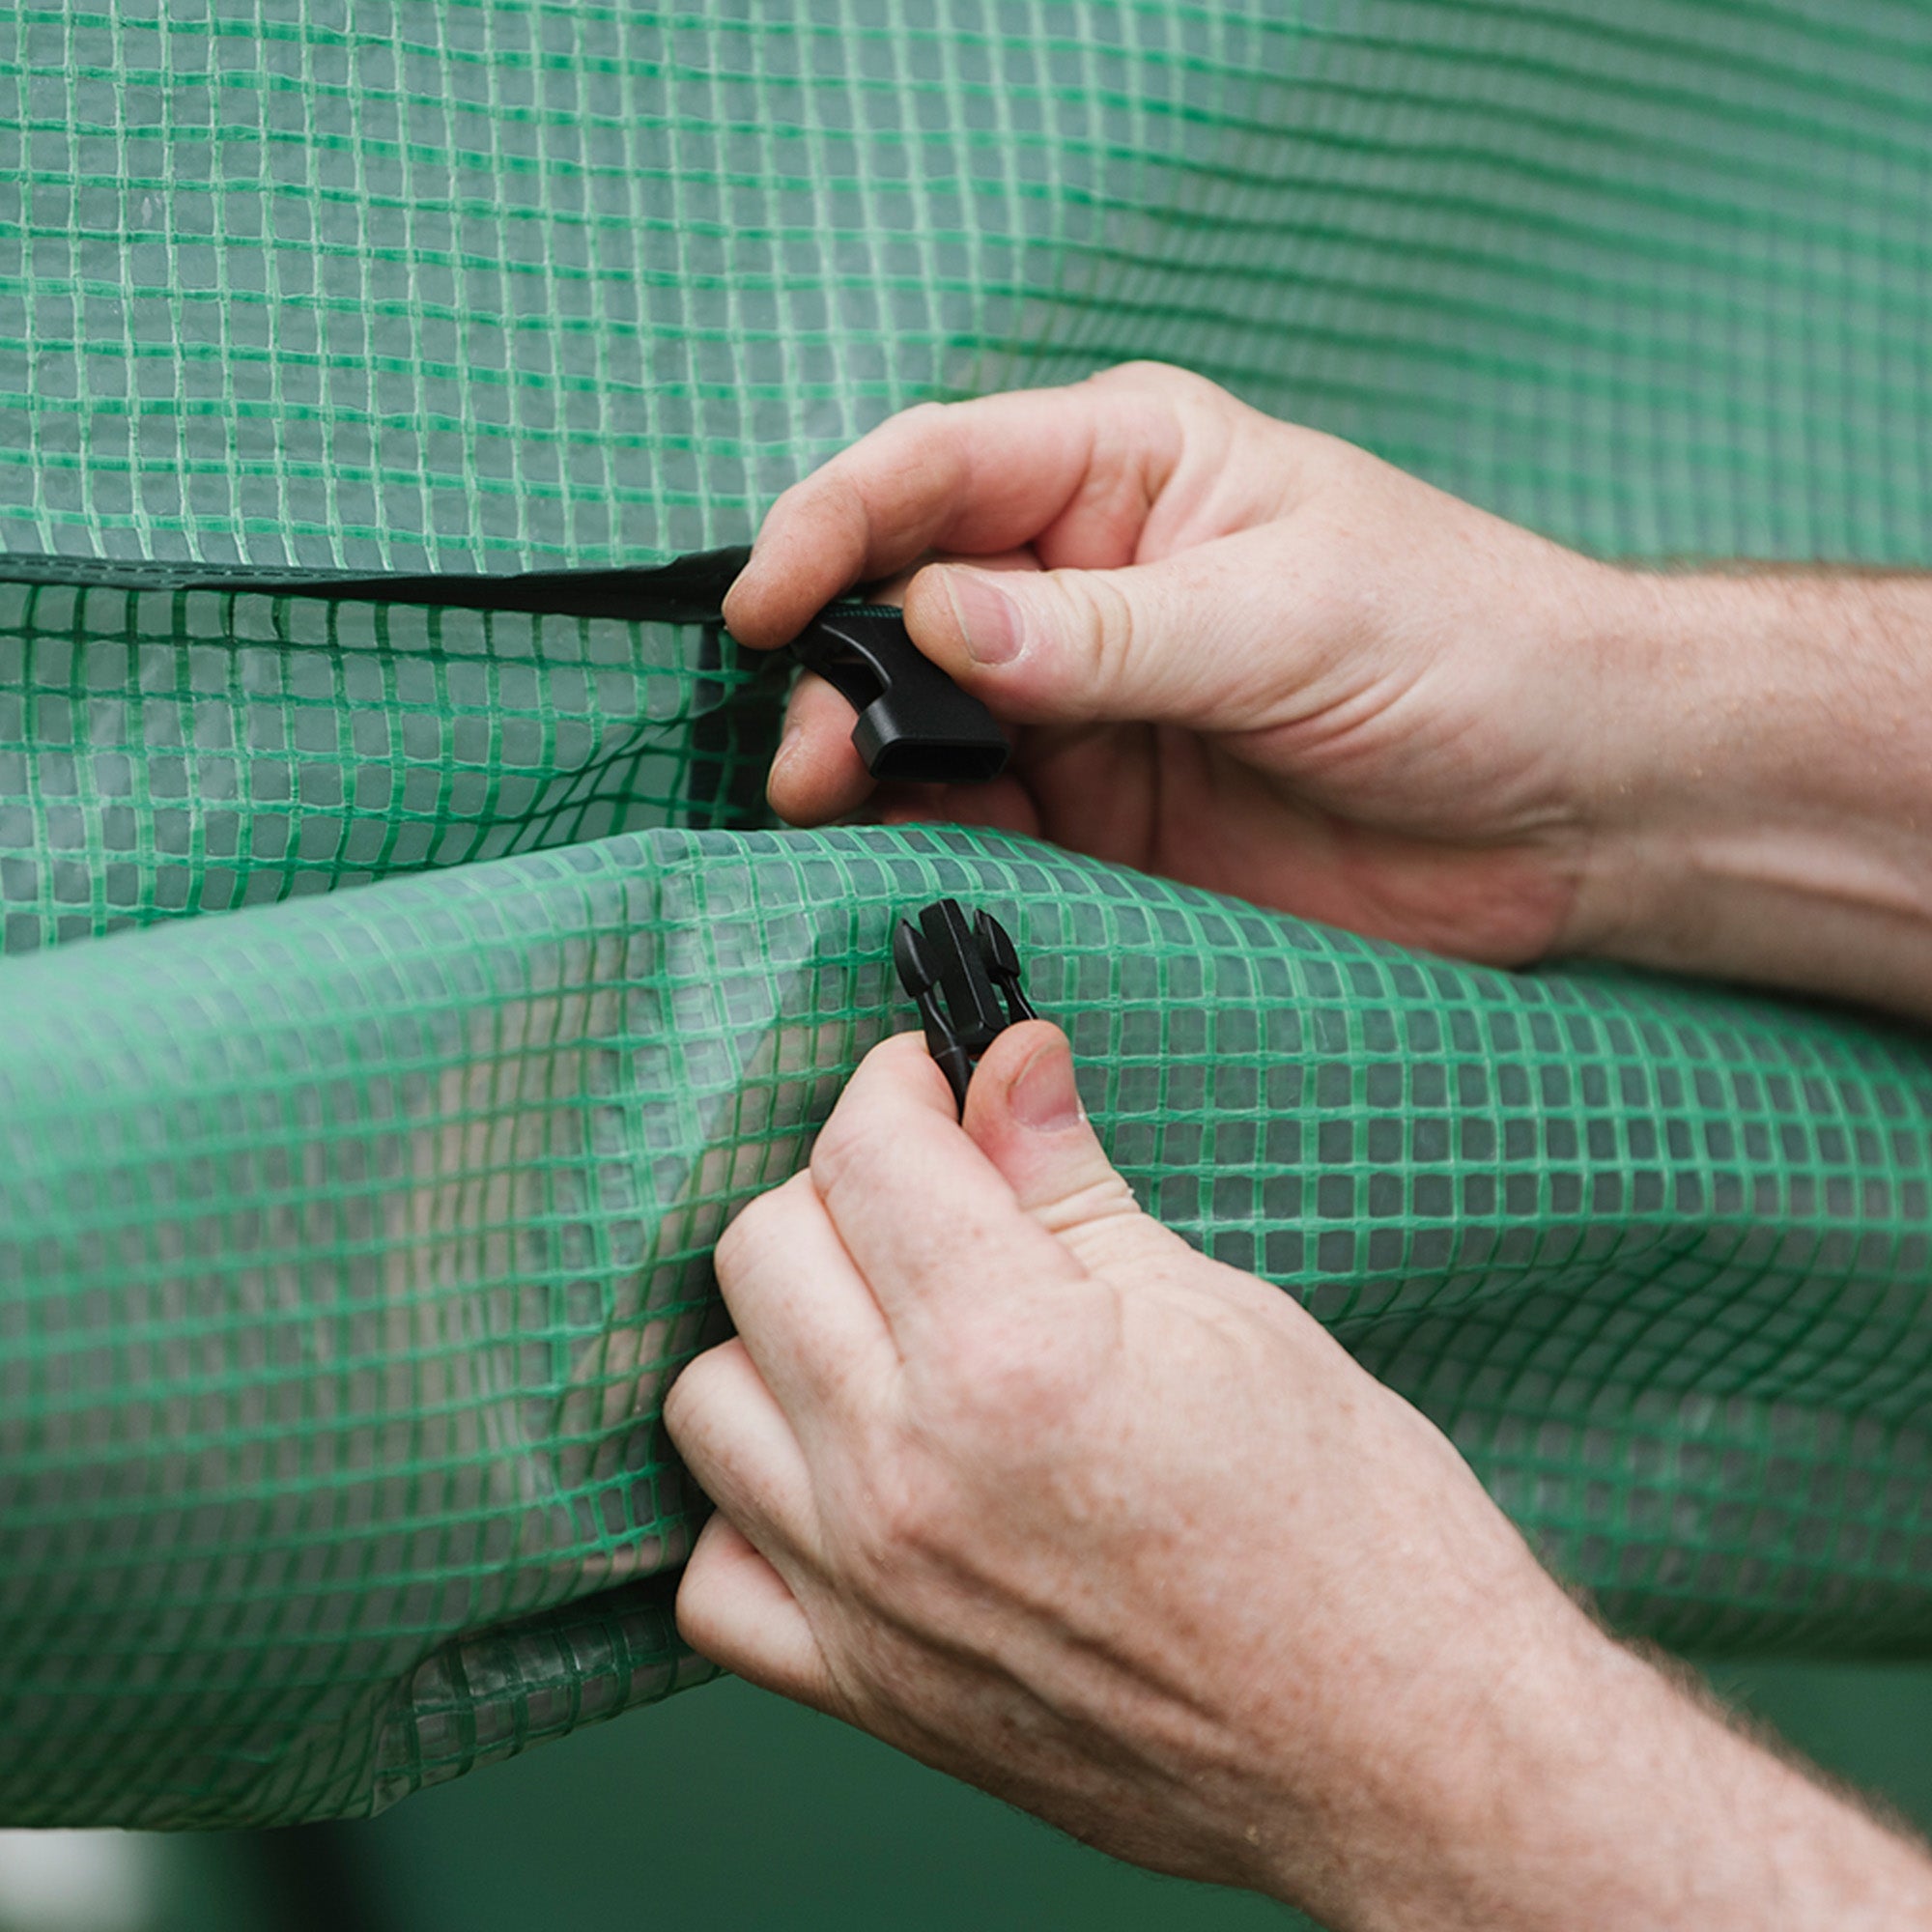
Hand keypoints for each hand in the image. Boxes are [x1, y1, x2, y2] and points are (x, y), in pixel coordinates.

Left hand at [664, 1026, 1931, 1926]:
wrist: (1404, 1757)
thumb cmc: (1357, 1535)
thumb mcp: (1227, 1317)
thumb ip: (1074, 1187)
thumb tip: (1009, 1064)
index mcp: (1011, 1359)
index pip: (869, 1154)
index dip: (901, 1083)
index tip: (937, 1082)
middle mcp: (904, 1480)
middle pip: (763, 1251)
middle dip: (841, 1187)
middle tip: (932, 1194)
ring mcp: (869, 1598)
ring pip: (709, 1399)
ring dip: (782, 1333)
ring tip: (886, 1328)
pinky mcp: (868, 1693)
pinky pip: (715, 1578)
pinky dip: (752, 1506)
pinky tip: (833, 1474)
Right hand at [722, 361, 1647, 965]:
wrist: (1571, 807)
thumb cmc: (1467, 648)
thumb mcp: (1286, 616)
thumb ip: (1106, 631)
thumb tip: (933, 616)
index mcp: (1129, 473)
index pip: (938, 472)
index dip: (831, 527)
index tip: (761, 605)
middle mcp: (1084, 583)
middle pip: (903, 603)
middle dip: (834, 669)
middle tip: (809, 757)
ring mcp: (1087, 704)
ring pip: (925, 720)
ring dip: (864, 763)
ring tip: (831, 811)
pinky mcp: (1104, 816)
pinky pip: (982, 818)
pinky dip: (928, 839)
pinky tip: (900, 861)